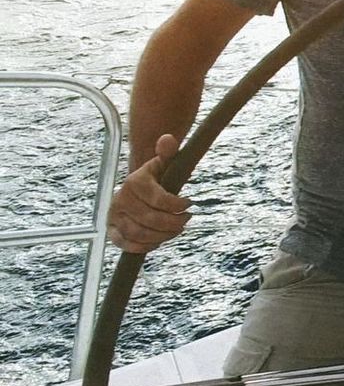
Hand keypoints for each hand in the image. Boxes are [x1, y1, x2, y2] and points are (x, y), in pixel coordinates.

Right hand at [108, 134, 192, 253]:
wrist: (137, 187)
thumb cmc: (155, 177)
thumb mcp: (163, 162)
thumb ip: (167, 152)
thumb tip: (168, 139)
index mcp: (134, 182)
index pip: (158, 199)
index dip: (177, 205)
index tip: (190, 204)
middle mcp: (121, 199)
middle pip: (150, 219)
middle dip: (173, 223)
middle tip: (186, 220)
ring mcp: (114, 215)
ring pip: (139, 233)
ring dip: (162, 236)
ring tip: (176, 230)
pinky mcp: (112, 230)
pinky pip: (125, 244)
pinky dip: (144, 246)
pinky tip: (158, 241)